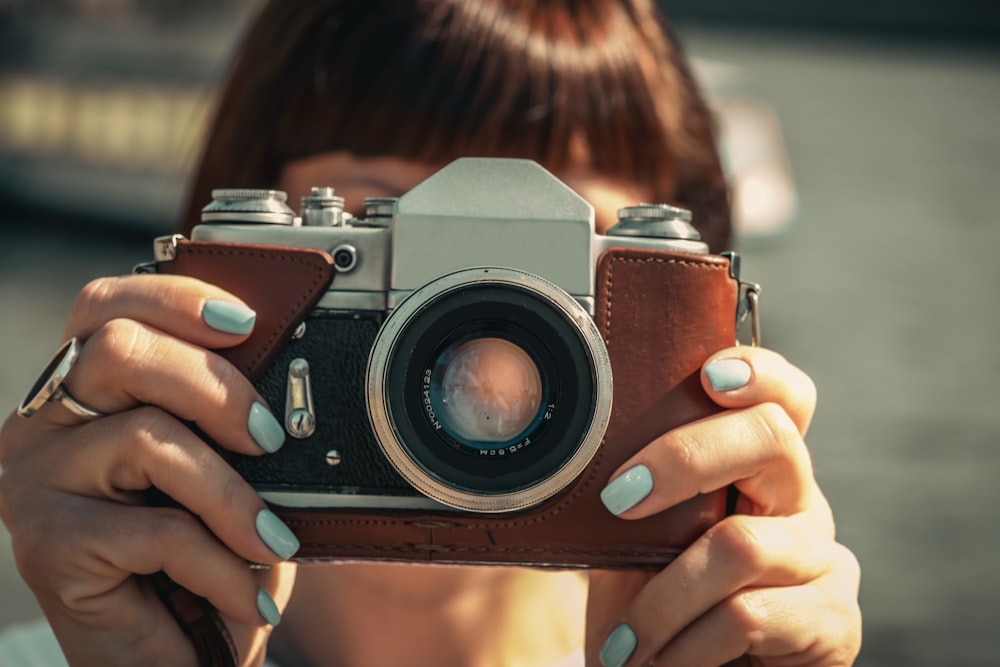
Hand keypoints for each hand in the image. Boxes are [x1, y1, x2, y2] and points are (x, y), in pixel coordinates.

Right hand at [0, 275, 299, 666]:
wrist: (171, 657)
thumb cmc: (202, 555)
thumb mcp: (225, 471)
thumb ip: (228, 416)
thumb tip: (286, 380)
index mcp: (86, 391)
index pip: (105, 306)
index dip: (175, 298)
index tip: (247, 321)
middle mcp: (44, 424)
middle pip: (120, 351)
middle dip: (216, 387)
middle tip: (268, 438)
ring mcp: (35, 481)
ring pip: (147, 438)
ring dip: (233, 495)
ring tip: (274, 539)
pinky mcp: (44, 544)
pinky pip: (155, 530)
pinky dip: (222, 564)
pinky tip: (247, 592)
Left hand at [585, 347, 861, 666]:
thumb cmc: (657, 604)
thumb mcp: (637, 541)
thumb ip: (634, 494)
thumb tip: (571, 453)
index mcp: (756, 468)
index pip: (782, 398)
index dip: (759, 372)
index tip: (709, 374)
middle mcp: (800, 501)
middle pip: (772, 438)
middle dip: (684, 458)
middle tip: (617, 499)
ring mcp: (823, 559)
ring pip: (742, 543)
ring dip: (663, 599)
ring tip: (622, 643)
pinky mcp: (833, 622)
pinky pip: (748, 615)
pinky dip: (686, 646)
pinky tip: (657, 661)